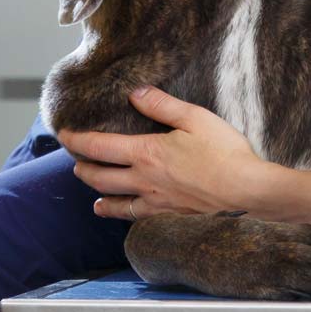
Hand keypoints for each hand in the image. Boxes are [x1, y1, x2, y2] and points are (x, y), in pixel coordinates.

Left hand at [58, 86, 267, 220]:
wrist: (247, 193)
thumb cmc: (225, 153)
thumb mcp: (196, 118)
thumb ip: (162, 106)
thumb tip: (135, 93)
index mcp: (147, 153)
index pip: (100, 147)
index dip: (77, 141)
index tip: (64, 135)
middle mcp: (144, 180)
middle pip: (100, 176)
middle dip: (83, 167)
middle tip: (75, 160)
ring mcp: (155, 202)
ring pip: (114, 201)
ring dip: (97, 193)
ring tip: (90, 189)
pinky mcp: (169, 216)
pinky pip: (136, 218)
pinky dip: (121, 214)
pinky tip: (122, 213)